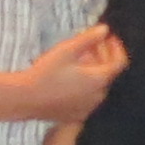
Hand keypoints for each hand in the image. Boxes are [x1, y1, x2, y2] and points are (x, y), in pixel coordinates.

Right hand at [10, 26, 127, 125]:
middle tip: (93, 44)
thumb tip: (105, 29)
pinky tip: (72, 78)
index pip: (119, 62)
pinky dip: (86, 85)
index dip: (117, 48)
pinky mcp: (76, 115)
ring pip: (98, 86)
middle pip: (109, 73)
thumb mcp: (67, 50)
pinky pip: (88, 98)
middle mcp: (98, 96)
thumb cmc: (46, 73)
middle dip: (104, 56)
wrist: (25, 99)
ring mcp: (88, 108)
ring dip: (95, 71)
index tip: (108, 37)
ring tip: (81, 58)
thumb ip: (88, 38)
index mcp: (99, 80)